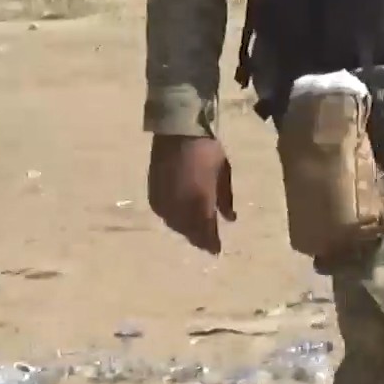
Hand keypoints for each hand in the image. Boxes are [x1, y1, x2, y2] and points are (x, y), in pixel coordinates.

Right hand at [147, 135, 234, 254]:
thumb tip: (230, 219)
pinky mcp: (153, 193)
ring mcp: (164, 200)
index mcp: (200, 200)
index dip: (211, 242)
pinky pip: (163, 214)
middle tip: (207, 243)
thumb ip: (225, 199)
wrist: (178, 132)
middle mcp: (180, 205)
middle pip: (189, 230)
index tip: (216, 251)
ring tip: (195, 232)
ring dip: (186, 230)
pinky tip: (179, 219)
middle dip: (199, 238)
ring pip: (175, 225)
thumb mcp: (223, 173)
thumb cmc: (207, 150)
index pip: (206, 229)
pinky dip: (173, 219)